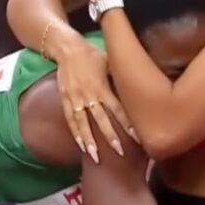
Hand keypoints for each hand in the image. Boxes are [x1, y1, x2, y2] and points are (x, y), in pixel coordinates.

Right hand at [54, 39, 133, 162]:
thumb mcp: (111, 61)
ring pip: (83, 123)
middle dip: (110, 137)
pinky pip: (70, 119)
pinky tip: (81, 146)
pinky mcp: (65, 99)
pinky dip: (75, 133)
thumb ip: (121, 77)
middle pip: (101, 119)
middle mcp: (89, 94)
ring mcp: (75, 98)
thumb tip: (139, 87)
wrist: (67, 48)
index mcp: (102, 86)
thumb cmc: (93, 55)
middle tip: (119, 153)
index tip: (137, 137)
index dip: (127, 123)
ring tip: (95, 156)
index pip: (118, 108)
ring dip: (89, 140)